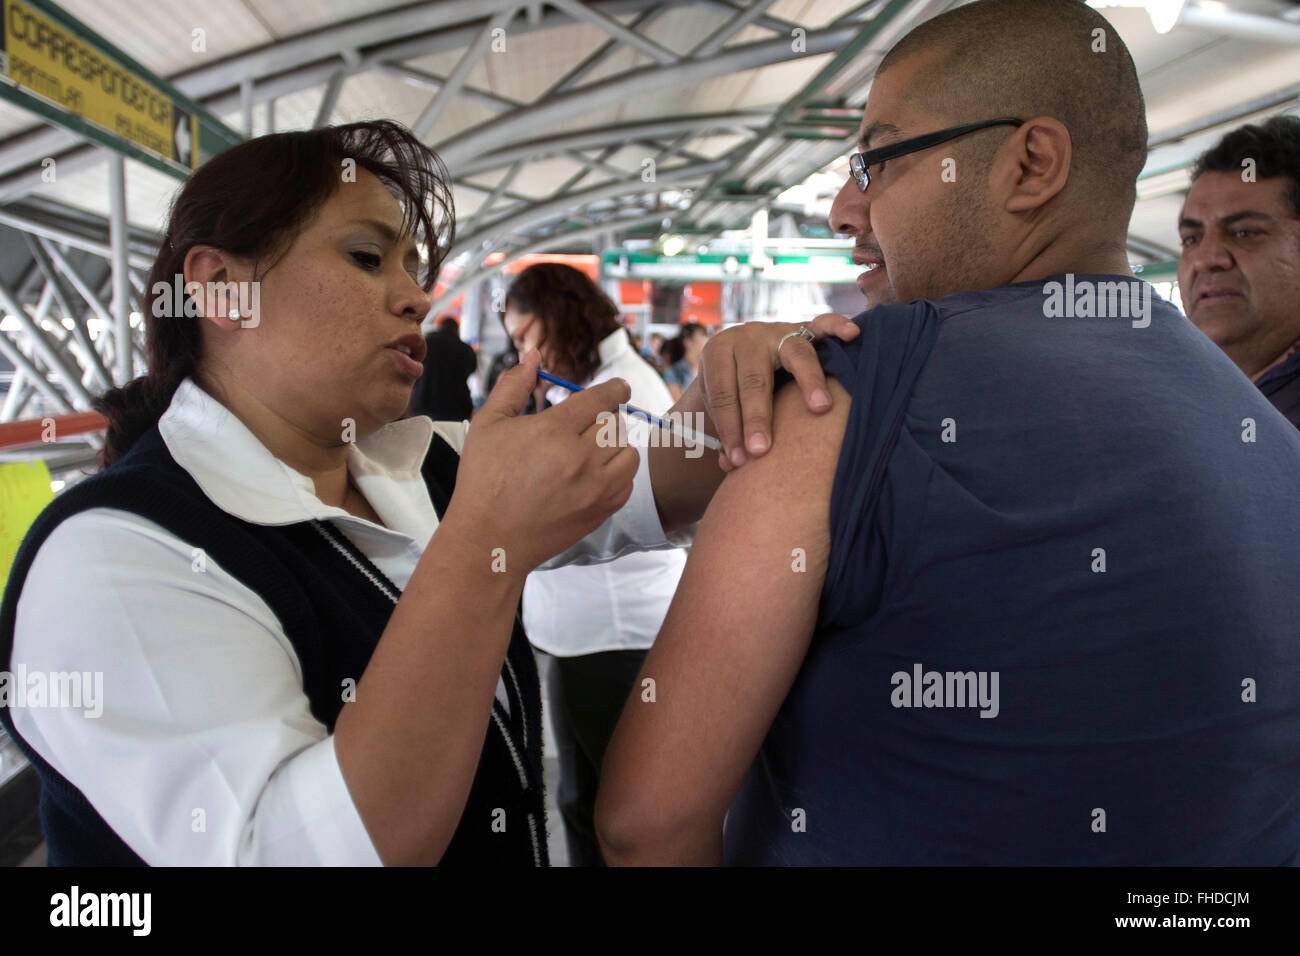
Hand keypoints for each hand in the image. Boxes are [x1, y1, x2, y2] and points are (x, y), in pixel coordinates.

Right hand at [447, 350, 639, 571]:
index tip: (619, 388)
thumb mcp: (489, 424)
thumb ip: (513, 385)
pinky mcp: (602, 510)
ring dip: (614, 445)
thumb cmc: (484, 480)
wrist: (490, 538)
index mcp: (554, 430)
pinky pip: (627, 480)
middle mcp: (581, 456)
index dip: (615, 389)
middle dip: (603, 419)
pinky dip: (618, 472)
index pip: (602, 398)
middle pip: (614, 423)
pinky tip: (595, 473)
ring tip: (592, 449)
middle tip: (586, 426)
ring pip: (627, 450)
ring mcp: (595, 486)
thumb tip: (533, 355)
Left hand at [697, 313, 859, 471]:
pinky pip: (823, 325)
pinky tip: (852, 335)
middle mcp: (747, 337)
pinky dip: (837, 326)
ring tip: (819, 408)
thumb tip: (732, 465)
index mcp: (718, 352)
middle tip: (762, 450)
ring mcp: (777, 330)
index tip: (738, 459)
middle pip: (754, 378)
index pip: (722, 393)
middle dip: (757, 417)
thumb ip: (725, 434)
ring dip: (808, 381)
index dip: (729, 428)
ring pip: (795, 354)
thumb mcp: (720, 406)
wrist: (739, 356)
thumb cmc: (731, 390)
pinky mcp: (803, 329)